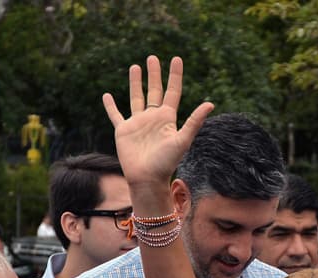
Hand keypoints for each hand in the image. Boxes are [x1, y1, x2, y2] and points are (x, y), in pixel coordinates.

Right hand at [103, 56, 214, 188]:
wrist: (147, 178)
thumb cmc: (166, 162)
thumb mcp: (182, 140)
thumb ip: (194, 121)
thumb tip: (210, 103)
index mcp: (167, 118)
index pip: (172, 92)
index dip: (174, 75)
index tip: (176, 59)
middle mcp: (153, 118)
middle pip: (154, 90)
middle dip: (154, 74)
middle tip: (153, 57)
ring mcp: (138, 124)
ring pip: (136, 98)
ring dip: (135, 83)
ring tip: (135, 66)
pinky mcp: (124, 131)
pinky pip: (116, 115)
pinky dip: (110, 106)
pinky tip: (106, 95)